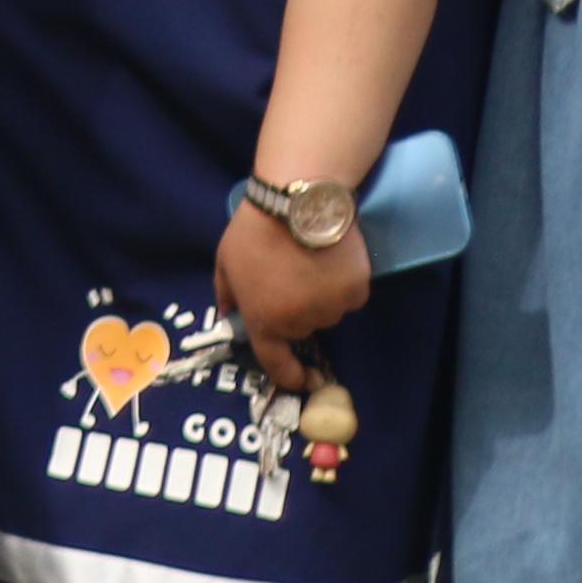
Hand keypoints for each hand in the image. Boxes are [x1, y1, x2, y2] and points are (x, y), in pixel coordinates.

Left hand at [213, 196, 370, 390]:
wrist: (297, 202)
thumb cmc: (254, 232)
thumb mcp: (225, 262)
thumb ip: (226, 295)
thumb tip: (229, 316)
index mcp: (265, 322)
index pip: (277, 364)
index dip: (291, 377)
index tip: (302, 380)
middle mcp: (300, 323)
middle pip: (303, 328)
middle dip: (297, 311)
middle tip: (291, 276)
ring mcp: (331, 309)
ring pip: (329, 311)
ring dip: (321, 297)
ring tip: (311, 261)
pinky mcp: (357, 291)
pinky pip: (350, 296)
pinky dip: (343, 283)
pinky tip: (332, 259)